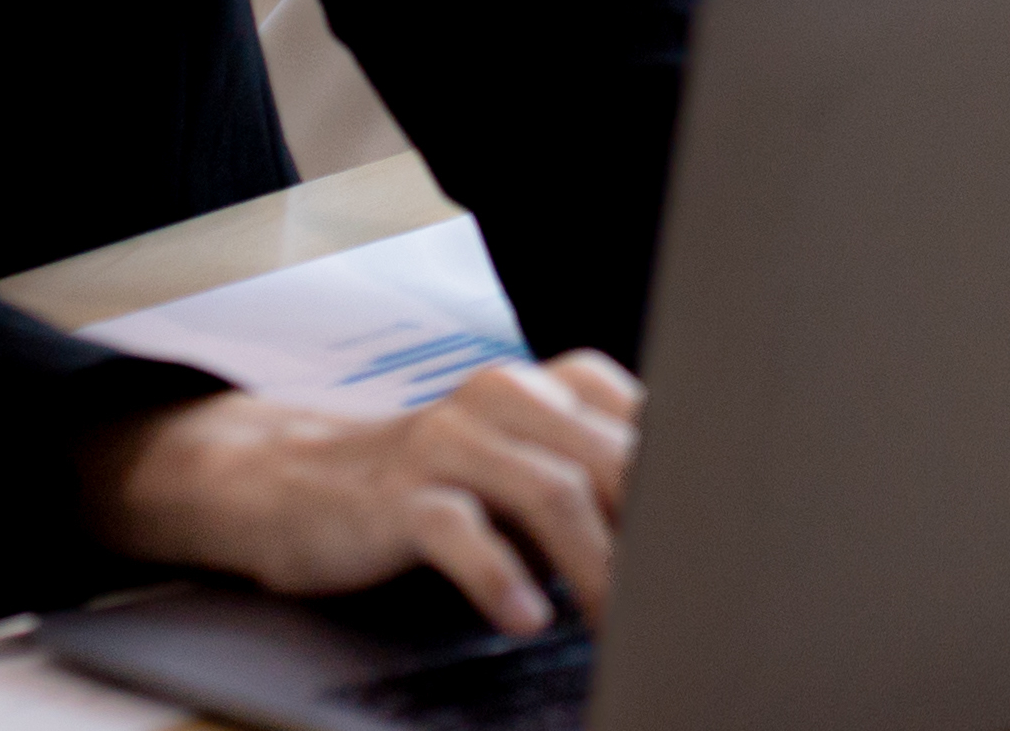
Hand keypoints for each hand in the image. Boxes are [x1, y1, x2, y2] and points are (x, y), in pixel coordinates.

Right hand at [81, 356, 649, 636]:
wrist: (293, 483)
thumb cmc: (432, 485)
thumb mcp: (521, 470)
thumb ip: (595, 484)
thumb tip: (683, 539)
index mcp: (550, 385)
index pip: (647, 423)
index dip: (686, 486)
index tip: (717, 546)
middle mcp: (505, 396)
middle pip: (610, 461)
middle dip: (652, 536)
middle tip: (681, 600)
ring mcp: (449, 440)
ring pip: (551, 494)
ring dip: (596, 567)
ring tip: (619, 625)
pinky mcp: (398, 493)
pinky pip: (461, 531)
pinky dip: (501, 578)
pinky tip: (526, 618)